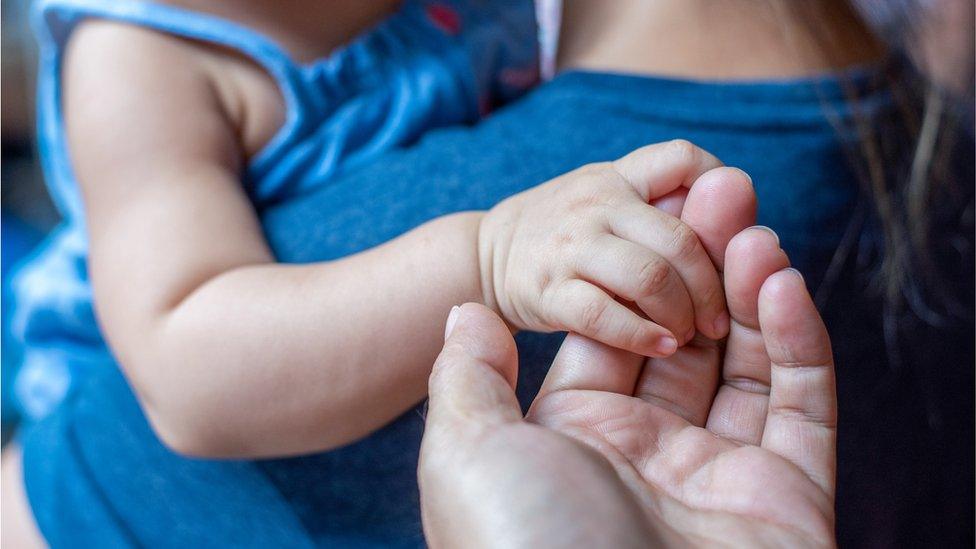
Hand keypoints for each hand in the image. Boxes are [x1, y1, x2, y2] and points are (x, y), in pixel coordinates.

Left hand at [419, 230, 836, 547]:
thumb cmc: (526, 546)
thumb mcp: (468, 454)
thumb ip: (468, 380)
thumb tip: (461, 314)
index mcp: (577, 438)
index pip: (615, 333)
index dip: (635, 274)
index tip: (659, 213)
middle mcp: (648, 453)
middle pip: (684, 338)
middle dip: (702, 264)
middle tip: (723, 192)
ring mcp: (718, 475)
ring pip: (745, 364)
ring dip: (750, 288)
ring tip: (752, 222)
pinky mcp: (785, 497)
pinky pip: (799, 407)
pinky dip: (797, 342)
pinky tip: (780, 282)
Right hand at [478, 140, 754, 356]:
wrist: (485, 254)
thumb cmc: (566, 230)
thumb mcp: (606, 195)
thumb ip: (662, 201)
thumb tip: (738, 222)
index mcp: (618, 176)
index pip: (682, 160)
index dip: (719, 192)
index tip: (732, 241)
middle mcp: (596, 203)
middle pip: (681, 238)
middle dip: (713, 286)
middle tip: (721, 319)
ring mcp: (570, 246)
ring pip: (651, 278)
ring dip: (682, 313)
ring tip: (687, 334)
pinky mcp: (547, 291)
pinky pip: (604, 315)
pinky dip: (641, 336)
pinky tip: (660, 347)